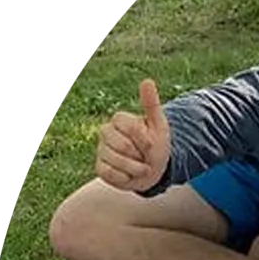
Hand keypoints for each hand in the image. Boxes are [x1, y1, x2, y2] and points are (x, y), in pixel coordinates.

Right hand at [95, 78, 170, 192]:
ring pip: (117, 161)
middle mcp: (106, 132)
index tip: (151, 144)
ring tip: (141, 167)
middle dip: (140, 155)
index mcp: (119, 120)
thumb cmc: (156, 145)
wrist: (155, 170)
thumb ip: (152, 104)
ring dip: (136, 169)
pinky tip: (130, 176)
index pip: (129, 127)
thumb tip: (147, 81)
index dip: (145, 140)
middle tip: (146, 157)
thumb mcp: (159, 125)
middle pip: (121, 145)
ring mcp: (101, 150)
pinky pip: (110, 174)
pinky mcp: (99, 168)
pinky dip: (126, 178)